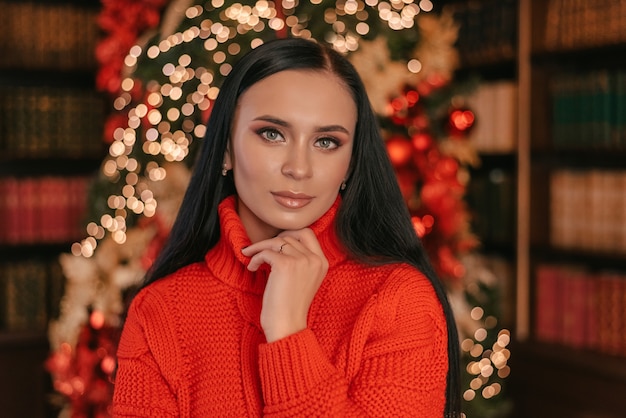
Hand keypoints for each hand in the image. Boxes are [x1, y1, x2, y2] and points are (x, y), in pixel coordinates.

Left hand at [241, 228, 327, 342]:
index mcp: (322, 262)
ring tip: (252, 260)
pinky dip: (255, 258)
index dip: (289, 234)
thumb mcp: (303, 279)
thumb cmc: (290, 306)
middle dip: (272, 240)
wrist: (287, 326)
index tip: (276, 243)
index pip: (308, 233)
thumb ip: (300, 260)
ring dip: (259, 249)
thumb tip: (279, 241)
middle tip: (260, 249)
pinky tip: (252, 268)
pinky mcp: (286, 265)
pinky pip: (265, 252)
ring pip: (276, 242)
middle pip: (290, 236)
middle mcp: (314, 259)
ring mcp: (301, 261)